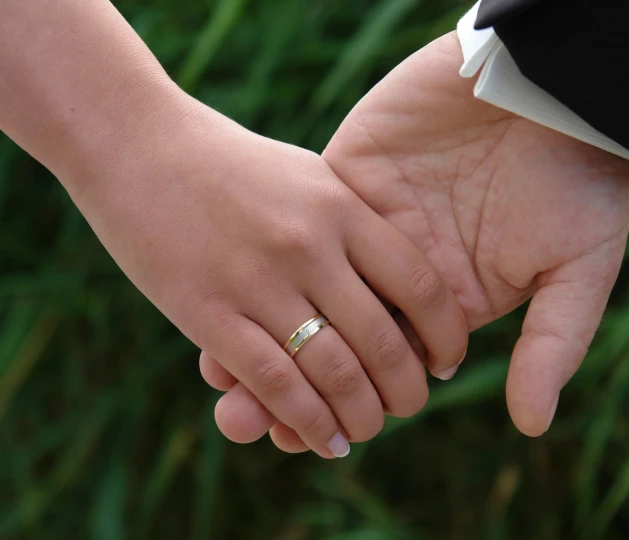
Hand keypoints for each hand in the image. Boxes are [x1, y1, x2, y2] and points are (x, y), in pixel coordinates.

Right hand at [69, 89, 466, 457]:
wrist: (136, 144)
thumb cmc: (230, 164)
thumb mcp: (306, 178)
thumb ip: (351, 224)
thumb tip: (393, 283)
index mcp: (342, 206)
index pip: (423, 285)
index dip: (447, 335)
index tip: (446, 362)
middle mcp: (310, 245)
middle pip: (384, 341)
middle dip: (407, 391)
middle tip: (408, 407)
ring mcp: (258, 280)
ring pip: (335, 374)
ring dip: (361, 417)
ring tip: (366, 431)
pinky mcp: (208, 312)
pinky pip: (275, 384)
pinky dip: (307, 423)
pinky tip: (322, 440)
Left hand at [201, 31, 628, 444]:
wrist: (554, 87)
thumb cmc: (582, 180)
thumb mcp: (579, 269)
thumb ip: (551, 344)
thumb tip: (530, 424)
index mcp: (450, 301)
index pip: (387, 366)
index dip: (346, 404)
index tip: (307, 441)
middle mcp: (401, 270)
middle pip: (335, 337)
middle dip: (292, 383)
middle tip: (247, 426)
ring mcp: (369, 222)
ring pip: (303, 290)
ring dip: (263, 333)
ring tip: (223, 387)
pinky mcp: (347, 174)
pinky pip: (295, 229)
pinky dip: (261, 268)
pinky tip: (223, 306)